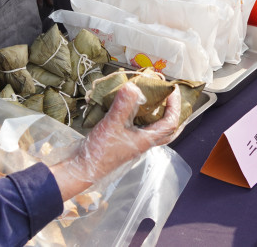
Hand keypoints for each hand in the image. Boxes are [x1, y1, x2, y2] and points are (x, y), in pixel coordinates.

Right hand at [50, 83, 180, 199]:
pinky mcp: (121, 141)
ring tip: (155, 101)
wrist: (82, 168)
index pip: (170, 123)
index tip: (172, 89)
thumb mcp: (112, 125)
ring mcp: (132, 143)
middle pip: (167, 131)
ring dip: (157, 116)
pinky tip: (130, 107)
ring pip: (152, 129)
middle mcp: (142, 142)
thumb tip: (134, 86)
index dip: (175, 106)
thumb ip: (123, 106)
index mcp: (146, 140)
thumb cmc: (100, 151)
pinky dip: (139, 117)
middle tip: (172, 100)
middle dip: (173, 115)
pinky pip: (137, 128)